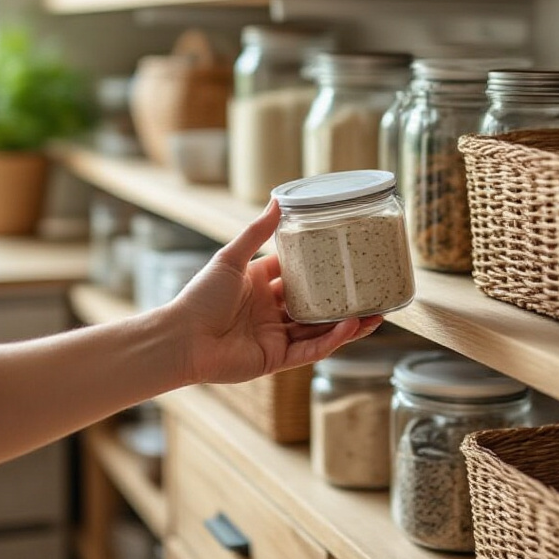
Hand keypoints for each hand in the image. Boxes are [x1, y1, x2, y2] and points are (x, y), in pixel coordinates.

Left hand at [174, 200, 382, 384]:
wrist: (182, 338)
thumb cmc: (200, 297)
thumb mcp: (230, 258)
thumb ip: (256, 232)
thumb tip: (277, 200)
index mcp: (259, 285)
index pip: (297, 274)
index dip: (321, 267)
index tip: (346, 256)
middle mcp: (270, 311)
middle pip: (315, 304)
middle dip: (342, 300)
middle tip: (370, 289)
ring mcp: (275, 336)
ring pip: (319, 329)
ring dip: (347, 323)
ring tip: (376, 312)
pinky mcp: (276, 359)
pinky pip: (310, 349)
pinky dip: (331, 339)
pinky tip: (351, 327)